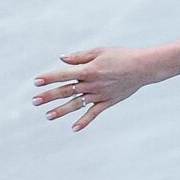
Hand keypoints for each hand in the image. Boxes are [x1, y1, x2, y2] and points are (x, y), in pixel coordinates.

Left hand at [32, 47, 155, 130]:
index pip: (64, 74)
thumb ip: (80, 56)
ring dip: (61, 110)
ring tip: (48, 115)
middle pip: (66, 91)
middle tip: (34, 101)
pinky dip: (84, 121)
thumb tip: (62, 59)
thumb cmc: (122, 56)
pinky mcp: (108, 101)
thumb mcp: (100, 51)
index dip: (49, 78)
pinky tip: (74, 128)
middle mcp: (92, 84)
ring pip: (77, 104)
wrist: (144, 67)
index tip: (36, 82)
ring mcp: (100, 94)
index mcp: (89, 70)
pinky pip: (94, 113)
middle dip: (49, 96)